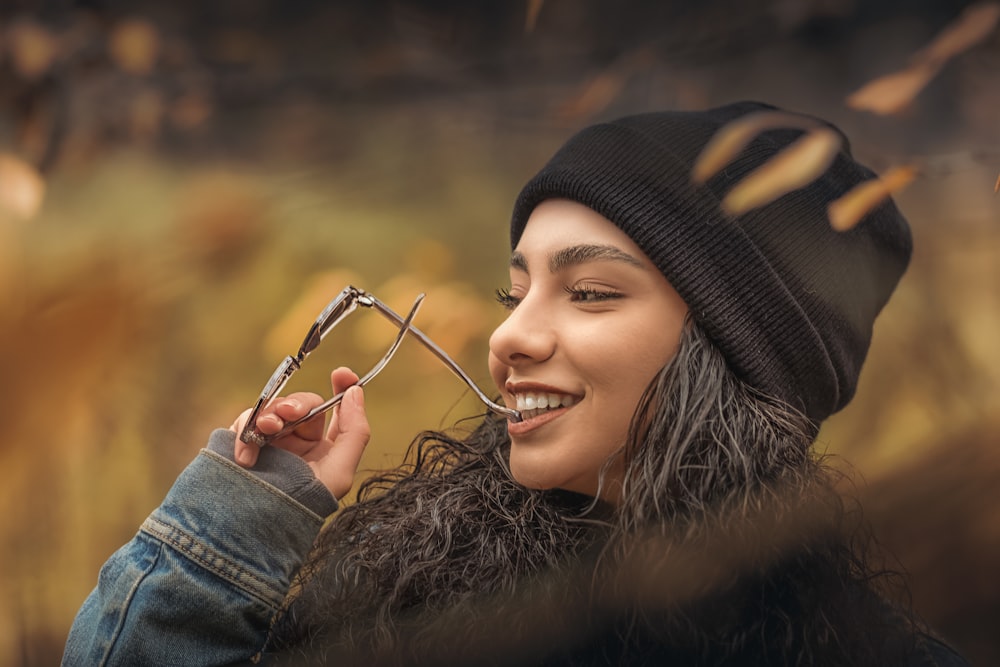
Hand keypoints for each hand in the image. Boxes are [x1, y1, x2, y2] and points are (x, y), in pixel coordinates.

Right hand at [230, 367, 370, 499]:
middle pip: (303, 405)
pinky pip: (247, 421)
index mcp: (323, 447)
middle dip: (297, 404)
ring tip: (268, 429)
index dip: (342, 388)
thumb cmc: (306, 503)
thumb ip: (355, 430)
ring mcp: (271, 441)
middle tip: (291, 413)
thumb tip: (356, 392)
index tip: (342, 374)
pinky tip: (248, 452)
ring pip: (274, 408)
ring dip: (272, 414)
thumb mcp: (340, 470)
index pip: (335, 411)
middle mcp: (298, 441)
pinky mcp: (245, 442)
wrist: (258, 524)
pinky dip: (247, 430)